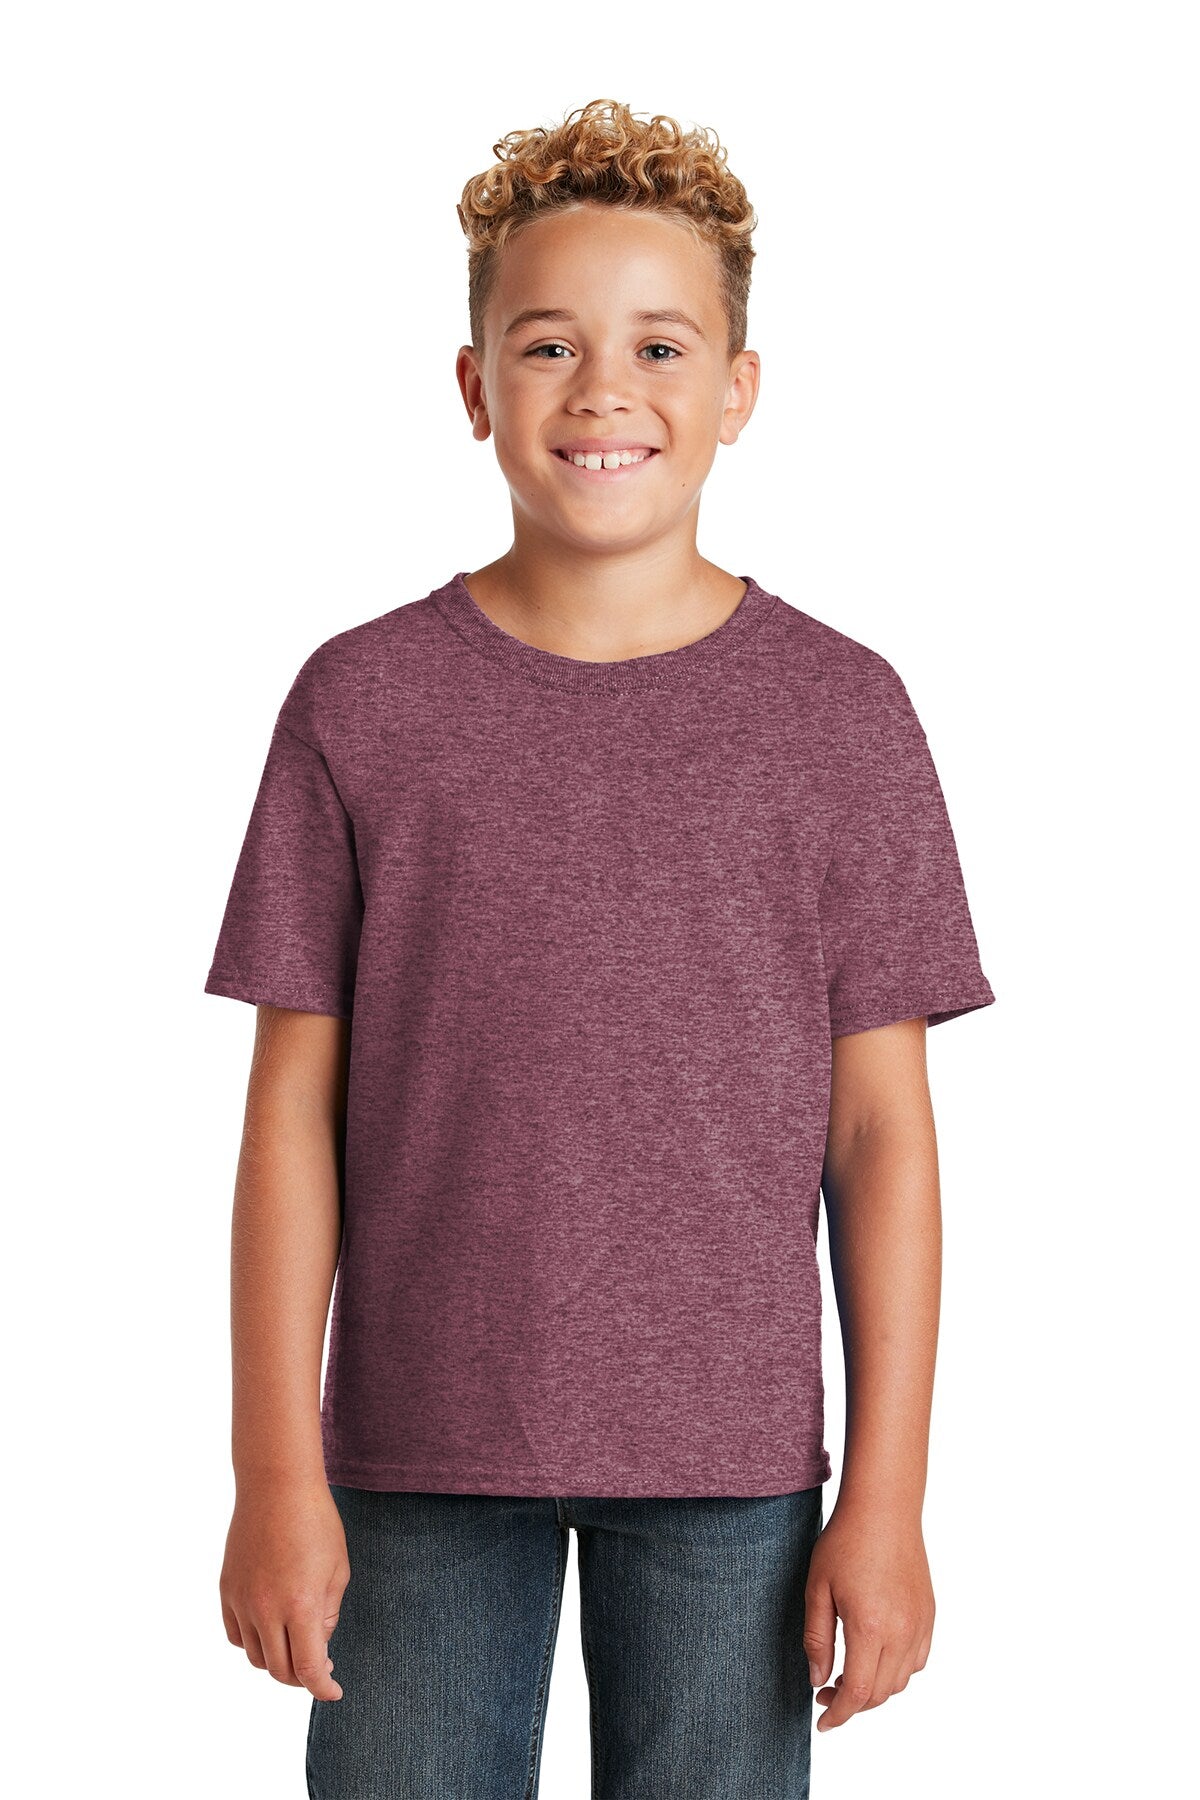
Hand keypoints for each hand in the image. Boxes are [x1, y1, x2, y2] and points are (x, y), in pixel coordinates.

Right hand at [220, 1477, 349, 1700]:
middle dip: (302, 1677)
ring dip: (277, 1661)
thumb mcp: (337, 1569)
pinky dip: (253, 1642)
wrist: (277, 1486)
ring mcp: (242, 1600)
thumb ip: (327, 1614)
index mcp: (301, 1605)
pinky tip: (270, 1630)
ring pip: (256, 1656)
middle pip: (280, 1670)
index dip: (322, 1688)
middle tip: (319, 1666)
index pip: (308, 1668)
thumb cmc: (316, 1522)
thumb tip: (317, 1644)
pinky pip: (236, 1635)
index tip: (333, 1691)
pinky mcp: (226, 1590)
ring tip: (296, 1645)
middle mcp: (266, 1609)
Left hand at [803, 1502, 934, 1731]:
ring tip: (848, 1676)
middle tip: (826, 1693)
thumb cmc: (845, 1542)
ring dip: (875, 1690)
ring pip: (901, 1680)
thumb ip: (817, 1640)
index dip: (840, 1715)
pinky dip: (897, 1671)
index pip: (858, 1693)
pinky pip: (917, 1660)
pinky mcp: (929, 1614)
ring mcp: (920, 1624)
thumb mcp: (817, 1589)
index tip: (822, 1723)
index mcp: (871, 1627)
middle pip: (881, 1693)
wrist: (884, 1508)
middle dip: (853, 1704)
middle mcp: (902, 1632)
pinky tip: (876, 1658)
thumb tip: (818, 1680)